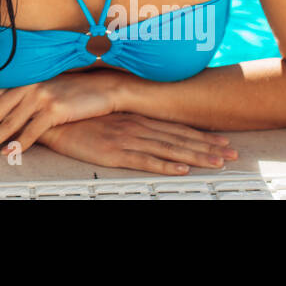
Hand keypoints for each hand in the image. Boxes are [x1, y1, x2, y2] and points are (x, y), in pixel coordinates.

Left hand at [0, 70, 117, 154]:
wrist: (102, 87)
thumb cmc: (72, 90)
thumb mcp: (42, 89)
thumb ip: (21, 98)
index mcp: (21, 80)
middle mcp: (27, 86)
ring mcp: (40, 96)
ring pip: (7, 123)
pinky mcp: (55, 109)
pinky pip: (31, 131)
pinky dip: (18, 144)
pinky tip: (8, 153)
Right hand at [39, 113, 236, 175]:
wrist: (53, 117)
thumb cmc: (78, 116)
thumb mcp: (108, 116)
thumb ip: (128, 120)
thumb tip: (144, 126)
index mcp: (136, 118)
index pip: (176, 127)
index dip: (201, 135)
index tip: (222, 140)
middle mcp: (136, 126)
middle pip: (179, 138)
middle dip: (208, 146)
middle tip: (232, 153)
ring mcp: (127, 139)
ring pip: (168, 149)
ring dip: (195, 156)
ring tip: (217, 162)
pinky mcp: (114, 152)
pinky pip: (144, 161)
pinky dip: (165, 165)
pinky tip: (180, 169)